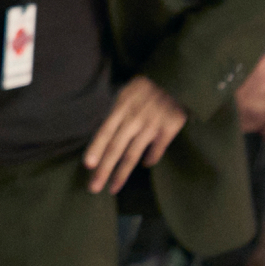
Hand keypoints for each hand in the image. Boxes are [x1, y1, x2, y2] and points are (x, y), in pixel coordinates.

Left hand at [83, 76, 186, 193]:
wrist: (176, 77)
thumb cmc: (147, 86)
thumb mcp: (125, 92)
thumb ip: (116, 112)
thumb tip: (106, 135)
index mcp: (121, 108)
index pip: (104, 132)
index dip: (96, 149)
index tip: (87, 166)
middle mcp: (134, 119)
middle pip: (116, 148)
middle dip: (104, 170)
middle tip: (93, 188)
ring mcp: (152, 125)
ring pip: (133, 154)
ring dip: (122, 173)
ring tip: (113, 187)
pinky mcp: (169, 129)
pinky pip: (156, 150)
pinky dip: (149, 159)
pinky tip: (144, 165)